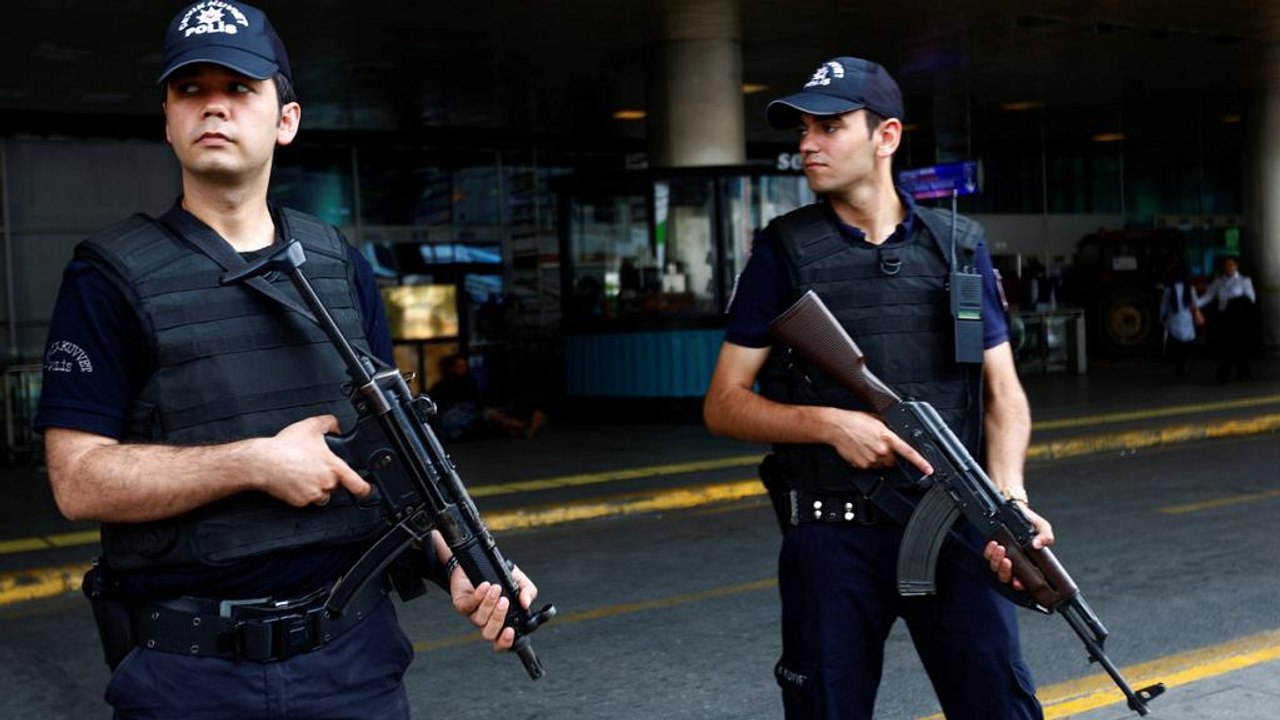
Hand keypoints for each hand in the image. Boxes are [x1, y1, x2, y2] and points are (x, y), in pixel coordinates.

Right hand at [255, 415, 370, 506]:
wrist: (262, 462)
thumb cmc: (285, 446)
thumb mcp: (312, 425)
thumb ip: (330, 423)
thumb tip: (337, 427)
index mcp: (333, 467)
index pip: (358, 485)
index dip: (366, 489)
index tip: (367, 489)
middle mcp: (326, 484)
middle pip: (336, 486)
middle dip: (330, 479)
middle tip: (316, 467)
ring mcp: (313, 495)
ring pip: (322, 495)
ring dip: (318, 487)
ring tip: (304, 473)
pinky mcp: (300, 502)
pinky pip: (306, 500)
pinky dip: (302, 492)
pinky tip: (294, 480)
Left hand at [450, 562, 538, 651]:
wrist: (479, 561)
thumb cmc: (500, 576)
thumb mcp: (520, 582)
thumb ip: (528, 592)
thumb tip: (526, 604)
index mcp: (502, 621)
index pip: (502, 642)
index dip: (505, 642)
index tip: (510, 631)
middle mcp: (486, 621)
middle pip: (489, 634)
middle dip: (498, 619)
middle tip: (504, 602)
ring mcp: (473, 614)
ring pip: (479, 620)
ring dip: (489, 604)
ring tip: (496, 588)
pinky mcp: (462, 604)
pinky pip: (468, 606)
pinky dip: (478, 596)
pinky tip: (485, 586)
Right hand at [827, 409, 932, 476]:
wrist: (836, 426)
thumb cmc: (853, 420)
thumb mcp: (876, 420)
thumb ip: (888, 429)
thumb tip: (894, 433)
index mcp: (887, 437)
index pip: (908, 452)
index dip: (921, 462)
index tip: (928, 469)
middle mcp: (881, 449)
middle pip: (893, 461)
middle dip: (888, 456)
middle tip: (878, 446)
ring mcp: (871, 459)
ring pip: (881, 465)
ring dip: (877, 459)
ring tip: (866, 447)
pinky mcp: (862, 465)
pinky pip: (868, 467)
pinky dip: (865, 461)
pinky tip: (859, 451)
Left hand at [983, 503, 1054, 587]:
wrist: (1017, 510)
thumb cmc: (1031, 522)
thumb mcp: (1043, 528)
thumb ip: (1046, 537)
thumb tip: (1038, 544)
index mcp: (1029, 563)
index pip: (1023, 581)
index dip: (1020, 585)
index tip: (1018, 582)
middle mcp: (1014, 563)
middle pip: (1006, 577)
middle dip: (1005, 572)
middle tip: (1008, 561)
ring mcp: (1002, 557)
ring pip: (995, 567)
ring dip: (996, 561)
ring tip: (1001, 549)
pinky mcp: (993, 550)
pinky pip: (987, 555)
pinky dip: (989, 552)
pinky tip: (994, 544)